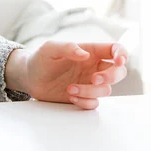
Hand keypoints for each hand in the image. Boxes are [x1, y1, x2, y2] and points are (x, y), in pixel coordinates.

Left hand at [12, 41, 127, 109]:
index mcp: (89, 52)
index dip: (122, 54)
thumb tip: (84, 54)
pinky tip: (70, 97)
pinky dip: (85, 102)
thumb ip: (67, 48)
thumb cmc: (39, 59)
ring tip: (69, 88)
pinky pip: (95, 103)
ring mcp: (89, 83)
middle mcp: (92, 67)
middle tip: (93, 79)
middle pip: (118, 72)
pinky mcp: (83, 96)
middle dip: (110, 77)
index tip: (118, 61)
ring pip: (106, 90)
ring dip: (90, 91)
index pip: (114, 50)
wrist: (29, 77)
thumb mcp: (49, 49)